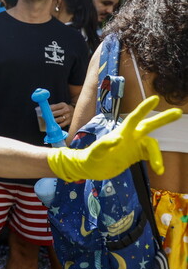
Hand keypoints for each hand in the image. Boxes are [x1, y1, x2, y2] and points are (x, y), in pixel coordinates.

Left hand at [47, 96, 182, 181]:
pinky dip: (156, 161)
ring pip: (152, 145)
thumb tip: (118, 138)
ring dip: (157, 156)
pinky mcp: (136, 155)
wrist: (90, 169)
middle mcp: (130, 136)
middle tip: (178, 112)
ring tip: (158, 168)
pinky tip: (159, 170)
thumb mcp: (94, 153)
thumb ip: (104, 145)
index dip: (144, 109)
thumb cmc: (90, 158)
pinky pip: (151, 156)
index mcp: (121, 132)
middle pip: (149, 125)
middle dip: (163, 119)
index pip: (134, 118)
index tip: (155, 99)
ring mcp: (134, 145)